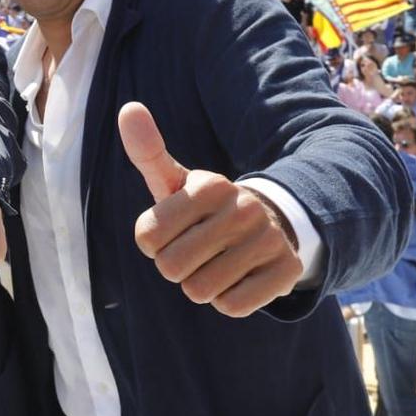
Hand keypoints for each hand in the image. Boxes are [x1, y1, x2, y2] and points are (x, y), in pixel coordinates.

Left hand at [118, 101, 300, 316]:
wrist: (272, 225)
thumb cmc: (206, 209)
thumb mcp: (176, 182)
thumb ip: (148, 152)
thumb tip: (129, 109)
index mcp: (210, 185)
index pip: (147, 237)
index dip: (154, 243)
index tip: (175, 230)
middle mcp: (243, 208)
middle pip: (171, 268)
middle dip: (176, 267)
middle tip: (197, 251)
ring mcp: (268, 239)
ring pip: (200, 291)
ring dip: (202, 285)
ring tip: (219, 263)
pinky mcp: (286, 271)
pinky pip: (231, 306)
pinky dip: (228, 300)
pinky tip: (240, 278)